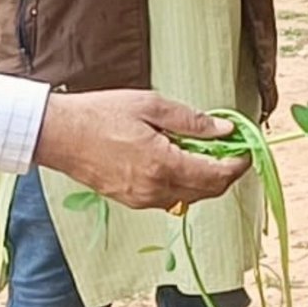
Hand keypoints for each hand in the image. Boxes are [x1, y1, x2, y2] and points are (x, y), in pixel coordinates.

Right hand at [33, 90, 251, 209]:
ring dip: (206, 178)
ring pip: (190, 197)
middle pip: (208, 191)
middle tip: (233, 147)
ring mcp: (141, 200)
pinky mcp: (131, 201)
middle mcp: (154, 190)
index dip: (238, 163)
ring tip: (207, 148)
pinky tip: (181, 158)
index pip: (216, 176)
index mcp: (162, 165)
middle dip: (227, 172)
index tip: (247, 147)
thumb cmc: (102, 113)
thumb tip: (225, 129)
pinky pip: (170, 197)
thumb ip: (192, 121)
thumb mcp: (152, 105)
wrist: (60, 135)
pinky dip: (185, 182)